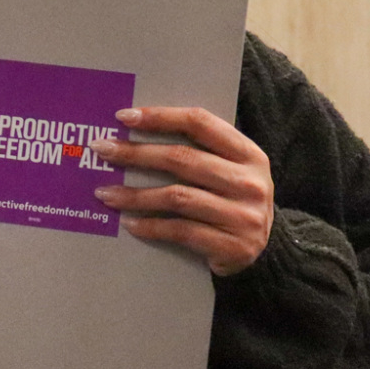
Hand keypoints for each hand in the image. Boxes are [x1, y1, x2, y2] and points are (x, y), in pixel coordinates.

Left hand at [90, 106, 273, 276]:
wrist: (267, 251)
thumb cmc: (233, 201)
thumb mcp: (229, 171)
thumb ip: (197, 152)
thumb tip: (134, 133)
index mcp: (248, 154)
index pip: (200, 123)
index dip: (160, 117)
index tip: (123, 117)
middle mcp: (250, 182)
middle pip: (182, 159)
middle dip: (136, 153)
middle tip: (102, 150)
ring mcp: (244, 215)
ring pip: (177, 197)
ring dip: (135, 195)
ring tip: (105, 193)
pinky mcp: (233, 245)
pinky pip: (181, 231)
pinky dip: (150, 226)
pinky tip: (128, 223)